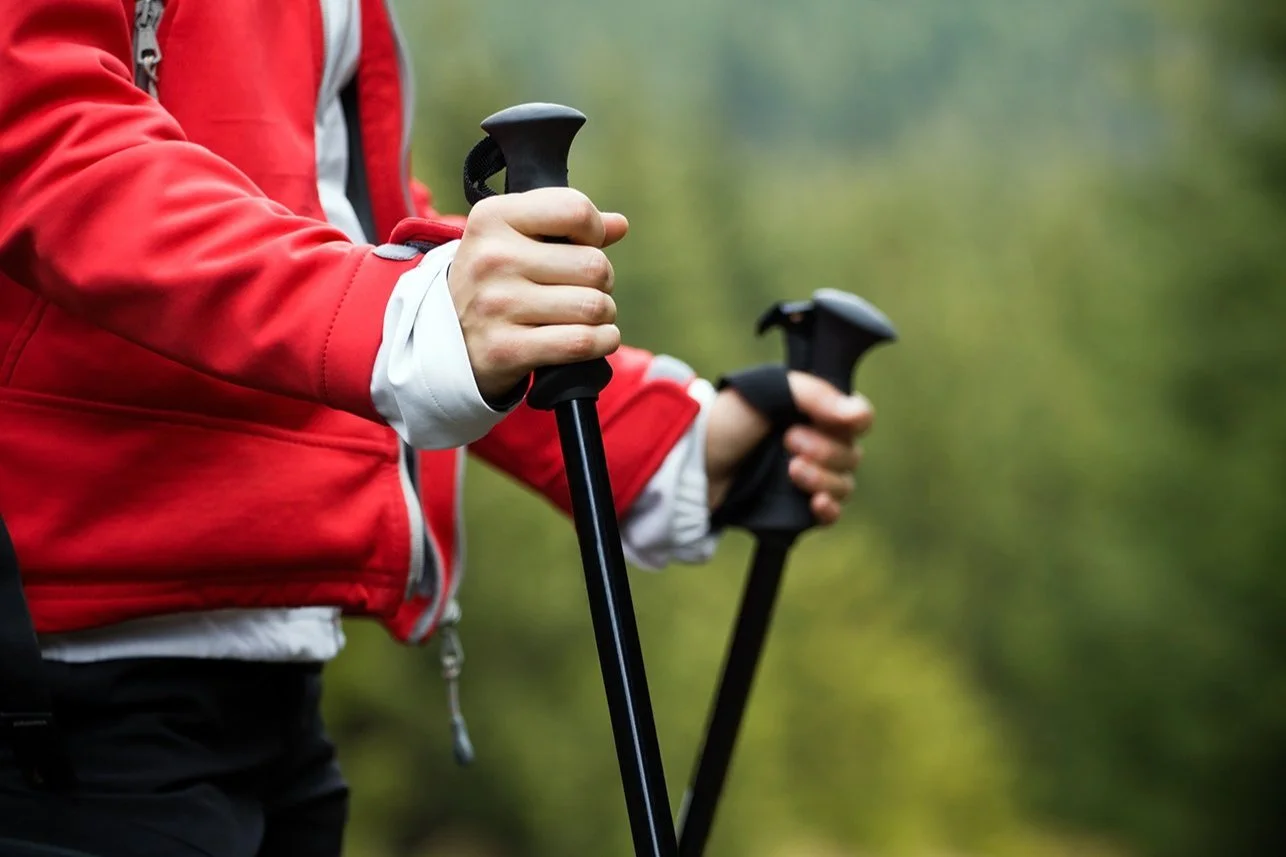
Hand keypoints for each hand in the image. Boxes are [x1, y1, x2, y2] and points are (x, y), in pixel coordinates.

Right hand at [449, 188, 628, 400]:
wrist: (446, 340)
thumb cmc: (494, 282)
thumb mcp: (513, 239)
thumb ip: (565, 225)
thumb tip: (619, 224)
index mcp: (492, 218)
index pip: (575, 210)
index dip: (593, 232)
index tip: (582, 246)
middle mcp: (491, 258)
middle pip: (594, 265)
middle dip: (602, 281)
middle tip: (583, 290)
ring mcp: (496, 305)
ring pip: (594, 306)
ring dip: (603, 315)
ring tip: (584, 315)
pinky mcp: (506, 349)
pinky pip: (582, 342)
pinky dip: (603, 341)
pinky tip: (596, 339)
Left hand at [705, 372, 873, 524]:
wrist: (692, 463)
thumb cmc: (726, 420)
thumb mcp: (767, 391)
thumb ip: (814, 395)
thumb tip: (857, 415)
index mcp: (814, 410)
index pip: (858, 417)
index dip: (853, 422)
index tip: (832, 421)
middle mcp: (817, 442)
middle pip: (851, 454)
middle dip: (825, 449)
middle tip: (788, 442)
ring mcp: (807, 476)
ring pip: (844, 484)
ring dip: (824, 478)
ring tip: (791, 471)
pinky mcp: (795, 506)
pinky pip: (831, 514)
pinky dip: (829, 510)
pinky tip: (816, 504)